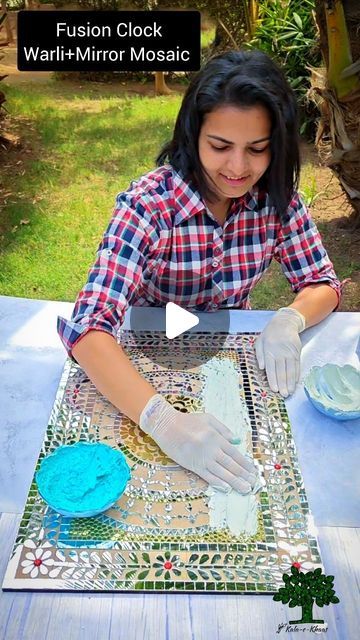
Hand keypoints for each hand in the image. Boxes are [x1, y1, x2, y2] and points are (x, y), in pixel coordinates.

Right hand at [139, 394, 257, 493]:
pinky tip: (227, 488)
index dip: (245, 464)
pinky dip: (218, 483)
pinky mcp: (192, 465)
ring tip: (245, 489)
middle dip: (243, 475)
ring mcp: (202, 458)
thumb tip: (237, 441)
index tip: (253, 471)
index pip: (235, 453)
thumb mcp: (208, 419)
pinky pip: (208, 476)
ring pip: (222, 473)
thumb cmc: (187, 420)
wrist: (166, 425)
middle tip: (253, 483)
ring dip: (234, 482)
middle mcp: (211, 449)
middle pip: (231, 465)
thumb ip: (223, 430)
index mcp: (216, 437)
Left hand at [255, 307, 305, 396]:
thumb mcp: (259, 342)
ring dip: (290, 382)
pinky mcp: (297, 352)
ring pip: (291, 370)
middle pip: (282, 371)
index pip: (271, 367)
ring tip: (290, 392)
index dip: (273, 379)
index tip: (274, 389)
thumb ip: (259, 355)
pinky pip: (297, 366)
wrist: (285, 323)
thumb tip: (261, 368)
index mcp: (269, 350)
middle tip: (284, 395)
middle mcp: (280, 352)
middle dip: (283, 384)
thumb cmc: (269, 335)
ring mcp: (290, 352)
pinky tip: (295, 383)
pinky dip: (297, 375)